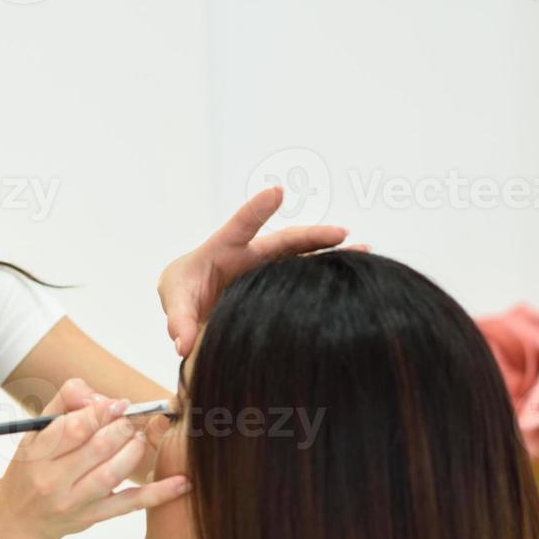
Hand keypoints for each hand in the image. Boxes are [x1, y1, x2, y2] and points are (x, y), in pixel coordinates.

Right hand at [0, 378, 190, 538]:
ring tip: (138, 438)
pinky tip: (182, 482)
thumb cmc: (30, 471)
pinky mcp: (93, 517)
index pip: (73, 428)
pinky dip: (159, 493)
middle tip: (130, 420)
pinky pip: (129, 504)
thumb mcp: (34, 434)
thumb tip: (98, 395)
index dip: (101, 411)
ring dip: (134, 449)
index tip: (117, 404)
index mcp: (38, 455)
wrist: (19, 520)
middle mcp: (53, 481)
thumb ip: (63, 404)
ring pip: (113, 473)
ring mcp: (74, 502)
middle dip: (122, 427)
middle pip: (97, 447)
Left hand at [160, 187, 361, 356]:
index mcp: (222, 249)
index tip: (276, 192)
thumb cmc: (183, 289)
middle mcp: (251, 255)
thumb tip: (184, 346)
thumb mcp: (176, 301)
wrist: (192, 296)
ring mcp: (268, 270)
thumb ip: (179, 321)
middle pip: (285, 241)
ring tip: (362, 250)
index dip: (257, 210)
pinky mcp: (278, 286)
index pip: (240, 226)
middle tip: (341, 233)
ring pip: (302, 258)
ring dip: (330, 254)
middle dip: (311, 236)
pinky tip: (354, 276)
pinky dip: (327, 277)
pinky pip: (304, 278)